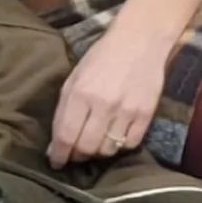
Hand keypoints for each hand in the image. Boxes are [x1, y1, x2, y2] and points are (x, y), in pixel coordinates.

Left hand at [48, 20, 172, 167]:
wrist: (141, 39)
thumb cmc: (102, 57)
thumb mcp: (75, 78)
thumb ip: (64, 111)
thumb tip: (55, 146)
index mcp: (80, 93)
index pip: (66, 136)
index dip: (59, 155)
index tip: (57, 162)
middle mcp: (103, 104)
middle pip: (87, 147)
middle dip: (78, 156)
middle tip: (77, 153)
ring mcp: (126, 109)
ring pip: (108, 149)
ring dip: (99, 151)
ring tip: (97, 143)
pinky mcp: (146, 113)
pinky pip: (130, 143)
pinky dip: (120, 145)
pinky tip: (117, 136)